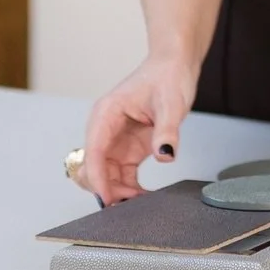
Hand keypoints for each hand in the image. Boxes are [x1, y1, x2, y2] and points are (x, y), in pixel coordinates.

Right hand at [82, 55, 197, 204]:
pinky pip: (122, 174)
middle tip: (131, 205)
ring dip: (118, 192)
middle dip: (108, 189)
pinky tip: (143, 197)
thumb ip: (167, 130)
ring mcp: (116, 141)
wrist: (176, 64)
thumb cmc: (169, 75)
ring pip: (107, 176)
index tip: (107, 199)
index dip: (98, 178)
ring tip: (140, 205)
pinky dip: (129, 188)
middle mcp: (105, 129)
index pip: (94, 151)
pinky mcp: (129, 148)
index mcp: (106, 114)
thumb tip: (165, 155)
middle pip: (95, 169)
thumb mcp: (172, 102)